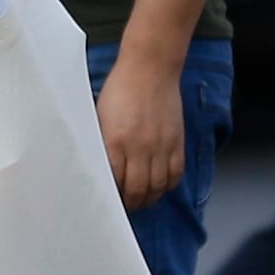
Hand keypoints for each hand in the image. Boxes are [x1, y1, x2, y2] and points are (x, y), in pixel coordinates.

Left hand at [95, 47, 186, 209]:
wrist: (150, 69)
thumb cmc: (120, 89)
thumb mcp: (100, 116)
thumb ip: (101, 144)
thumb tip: (97, 168)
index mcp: (115, 141)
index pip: (114, 183)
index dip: (111, 197)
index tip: (108, 202)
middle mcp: (140, 148)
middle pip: (138, 191)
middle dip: (131, 204)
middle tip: (125, 206)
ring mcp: (161, 146)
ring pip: (157, 187)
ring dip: (149, 198)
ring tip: (142, 200)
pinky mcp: (176, 141)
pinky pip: (175, 174)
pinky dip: (167, 185)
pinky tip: (159, 186)